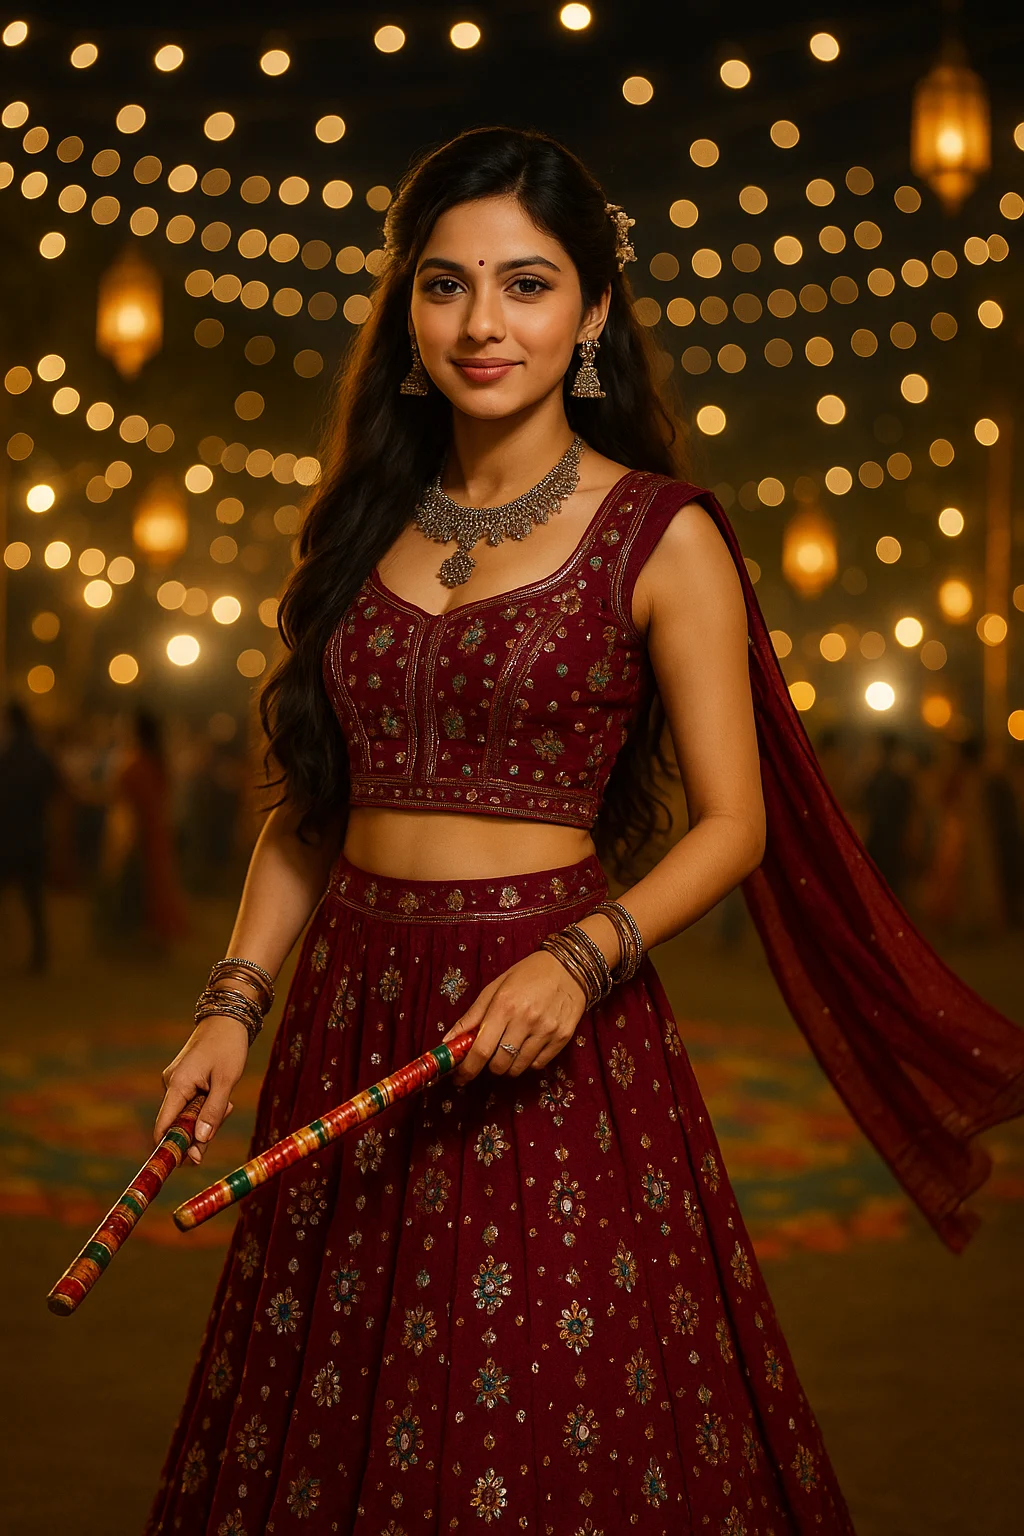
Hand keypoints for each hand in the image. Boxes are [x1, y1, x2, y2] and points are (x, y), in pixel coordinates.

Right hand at [154, 1017, 248, 1163]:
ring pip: (188, 1114)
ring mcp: (176, 1082)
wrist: (228, 1018)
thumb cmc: (228, 1046)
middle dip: (201, 1129)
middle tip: (225, 1112)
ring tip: (227, 1098)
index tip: (190, 1162)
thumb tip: (200, 1142)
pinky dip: (206, 1105)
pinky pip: (191, 1103)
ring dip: (207, 1115)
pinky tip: (221, 1092)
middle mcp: (171, 1084)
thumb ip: (213, 1112)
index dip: (173, 1148)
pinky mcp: (184, 1080)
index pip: (164, 1127)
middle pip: (178, 1124)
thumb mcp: (226, 1081)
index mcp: (177, 1085)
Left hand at [441, 949, 586, 1085]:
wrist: (569, 967)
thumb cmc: (528, 974)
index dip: (467, 1069)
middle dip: (488, 1067)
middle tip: (488, 1056)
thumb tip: (448, 1041)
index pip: (481, 1050)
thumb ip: (472, 1016)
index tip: (459, 1077)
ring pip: (518, 1068)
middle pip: (499, 1065)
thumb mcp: (495, 987)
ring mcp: (546, 1031)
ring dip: (507, 1066)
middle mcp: (526, 1020)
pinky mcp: (562, 1039)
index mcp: (504, 1005)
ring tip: (508, 1049)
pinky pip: (537, 1065)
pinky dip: (527, 1063)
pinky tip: (526, 1048)